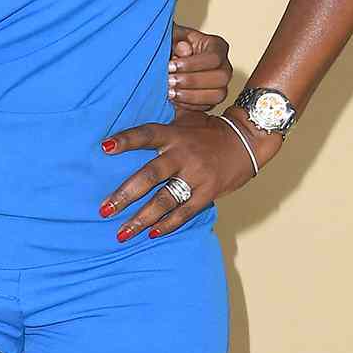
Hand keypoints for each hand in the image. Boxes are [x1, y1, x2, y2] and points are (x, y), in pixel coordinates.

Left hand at [100, 114, 278, 240]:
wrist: (247, 140)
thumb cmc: (209, 131)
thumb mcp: (187, 118)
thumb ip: (161, 124)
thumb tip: (129, 128)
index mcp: (175, 134)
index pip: (146, 135)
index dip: (126, 140)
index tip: (104, 148)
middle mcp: (183, 154)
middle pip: (150, 175)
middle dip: (125, 194)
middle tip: (104, 210)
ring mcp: (196, 175)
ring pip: (164, 199)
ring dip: (141, 218)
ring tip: (122, 233)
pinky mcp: (208, 192)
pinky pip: (185, 212)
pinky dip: (168, 224)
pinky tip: (151, 234)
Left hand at [169, 23, 232, 113]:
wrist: (167, 60)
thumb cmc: (171, 45)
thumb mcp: (171, 36)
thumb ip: (176, 39)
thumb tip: (184, 49)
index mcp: (217, 46)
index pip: (214, 57)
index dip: (192, 64)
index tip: (171, 66)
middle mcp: (224, 66)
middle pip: (221, 77)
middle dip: (192, 81)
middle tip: (169, 81)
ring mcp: (220, 85)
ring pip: (218, 95)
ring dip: (192, 96)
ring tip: (170, 93)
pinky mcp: (211, 100)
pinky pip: (206, 107)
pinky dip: (189, 105)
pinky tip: (173, 100)